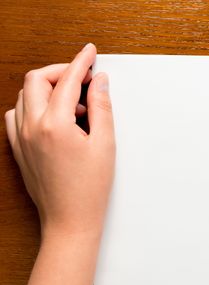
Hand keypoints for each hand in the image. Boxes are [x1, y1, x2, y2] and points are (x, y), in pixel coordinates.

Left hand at [4, 43, 114, 241]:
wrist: (70, 221)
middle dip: (61, 72)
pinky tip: (53, 117)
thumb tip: (99, 83)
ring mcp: (20, 139)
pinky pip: (17, 115)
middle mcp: (31, 128)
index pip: (67, 81)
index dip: (81, 62)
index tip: (90, 52)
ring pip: (24, 95)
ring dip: (48, 89)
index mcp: (54, 125)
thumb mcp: (105, 145)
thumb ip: (102, 108)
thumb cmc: (89, 190)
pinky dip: (33, 106)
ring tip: (75, 105)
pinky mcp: (18, 149)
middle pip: (38, 80)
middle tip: (83, 78)